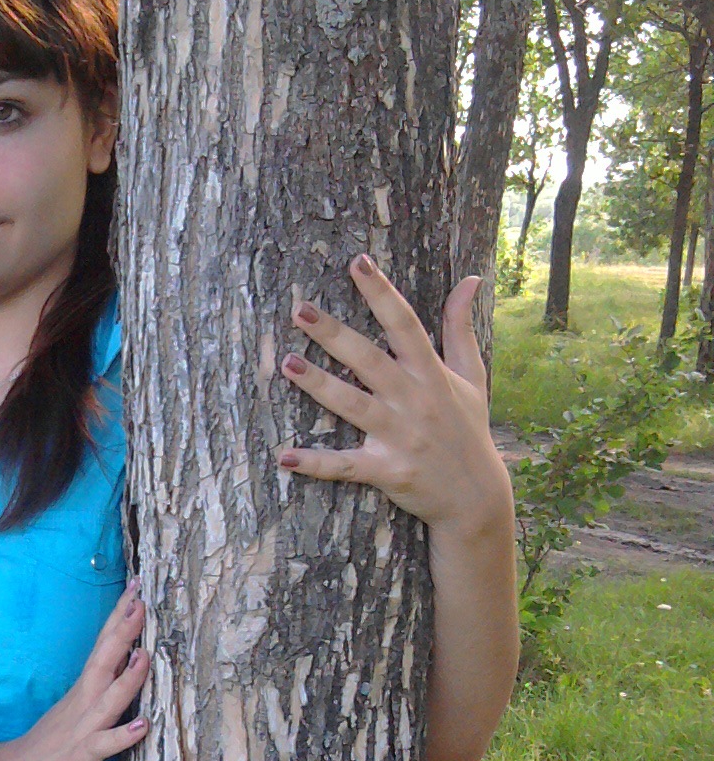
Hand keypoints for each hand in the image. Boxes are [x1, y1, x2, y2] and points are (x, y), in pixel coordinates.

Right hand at [0, 581, 149, 760]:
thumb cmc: (45, 750)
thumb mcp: (75, 713)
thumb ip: (99, 689)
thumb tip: (126, 663)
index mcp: (82, 692)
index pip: (104, 647)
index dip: (120, 619)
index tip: (136, 588)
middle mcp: (82, 704)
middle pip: (105, 661)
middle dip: (123, 631)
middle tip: (140, 600)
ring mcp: (81, 730)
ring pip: (108, 699)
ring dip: (128, 678)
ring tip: (146, 654)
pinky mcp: (79, 757)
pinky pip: (104, 744)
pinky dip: (123, 734)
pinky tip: (143, 725)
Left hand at [276, 255, 514, 539]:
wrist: (476, 498)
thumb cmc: (467, 430)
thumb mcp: (472, 377)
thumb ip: (461, 329)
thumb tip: (470, 280)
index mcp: (431, 374)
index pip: (405, 324)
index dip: (381, 292)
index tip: (357, 262)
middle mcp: (415, 401)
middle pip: (370, 360)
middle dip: (335, 334)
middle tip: (300, 310)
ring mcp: (400, 437)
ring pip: (354, 406)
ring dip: (319, 385)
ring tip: (286, 364)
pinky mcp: (387, 471)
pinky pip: (346, 466)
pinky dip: (316, 463)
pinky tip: (285, 457)